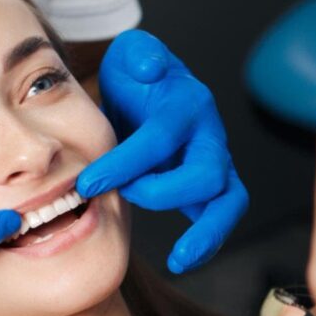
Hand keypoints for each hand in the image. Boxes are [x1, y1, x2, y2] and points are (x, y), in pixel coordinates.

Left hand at [76, 30, 248, 273]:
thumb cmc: (138, 77)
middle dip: (160, 193)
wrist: (151, 94)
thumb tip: (148, 69)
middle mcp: (209, 135)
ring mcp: (215, 163)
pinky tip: (183, 261)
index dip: (124, 162)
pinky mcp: (213, 188)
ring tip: (180, 259)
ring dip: (206, 232)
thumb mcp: (132, 54)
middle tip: (121, 197)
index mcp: (187, 103)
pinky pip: (221, 217)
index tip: (87, 183)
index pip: (160, 137)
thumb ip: (139, 54)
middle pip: (205, 172)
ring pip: (229, 200)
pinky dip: (207, 242)